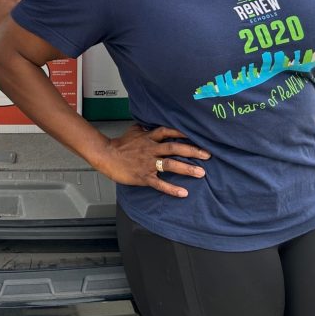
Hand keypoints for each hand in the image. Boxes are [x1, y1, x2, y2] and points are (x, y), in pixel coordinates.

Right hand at [92, 125, 209, 198]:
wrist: (106, 156)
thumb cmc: (120, 145)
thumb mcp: (133, 131)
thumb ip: (146, 128)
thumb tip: (153, 122)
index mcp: (148, 138)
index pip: (168, 131)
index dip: (182, 132)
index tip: (197, 133)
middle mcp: (151, 149)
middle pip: (174, 148)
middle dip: (192, 151)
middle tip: (208, 155)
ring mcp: (147, 163)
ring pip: (170, 165)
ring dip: (186, 169)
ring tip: (201, 173)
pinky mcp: (143, 177)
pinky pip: (159, 184)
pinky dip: (172, 189)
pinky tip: (183, 193)